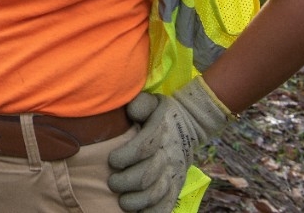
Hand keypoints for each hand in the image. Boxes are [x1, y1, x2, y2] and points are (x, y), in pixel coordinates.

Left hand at [107, 76, 230, 212]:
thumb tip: (131, 109)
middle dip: (126, 182)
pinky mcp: (176, 185)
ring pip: (156, 193)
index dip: (126, 156)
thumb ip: (141, 104)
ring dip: (137, 201)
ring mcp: (174, 173)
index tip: (112, 161)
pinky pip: (167, 204)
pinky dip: (153, 212)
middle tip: (113, 183)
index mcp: (161, 133)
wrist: (190, 123)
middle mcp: (169, 155)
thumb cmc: (162, 114)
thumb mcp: (154, 102)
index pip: (143, 148)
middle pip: (147, 175)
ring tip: (123, 201)